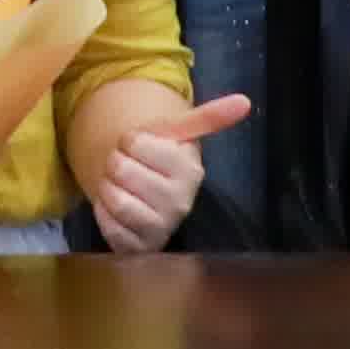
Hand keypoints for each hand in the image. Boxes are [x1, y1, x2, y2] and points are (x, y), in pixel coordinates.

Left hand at [87, 90, 253, 252]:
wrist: (146, 194)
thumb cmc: (157, 158)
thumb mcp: (175, 133)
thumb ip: (207, 117)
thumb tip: (245, 101)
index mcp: (190, 170)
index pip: (134, 141)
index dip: (129, 140)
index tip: (139, 147)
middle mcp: (181, 203)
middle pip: (120, 168)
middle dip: (115, 163)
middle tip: (128, 167)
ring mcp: (162, 228)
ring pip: (114, 199)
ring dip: (107, 187)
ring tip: (121, 186)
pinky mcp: (140, 247)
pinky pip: (108, 226)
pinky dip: (103, 212)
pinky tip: (116, 208)